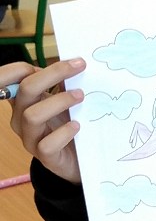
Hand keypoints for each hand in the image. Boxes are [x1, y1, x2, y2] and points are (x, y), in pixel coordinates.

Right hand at [9, 58, 85, 182]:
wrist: (76, 160)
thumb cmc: (66, 125)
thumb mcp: (62, 101)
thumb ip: (61, 84)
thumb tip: (74, 61)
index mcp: (23, 101)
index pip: (9, 78)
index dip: (24, 66)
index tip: (67, 60)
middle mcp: (21, 118)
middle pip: (25, 90)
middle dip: (53, 74)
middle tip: (80, 67)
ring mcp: (31, 138)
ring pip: (33, 115)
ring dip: (59, 101)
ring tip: (80, 96)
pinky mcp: (45, 156)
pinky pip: (48, 144)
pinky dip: (64, 132)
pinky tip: (77, 126)